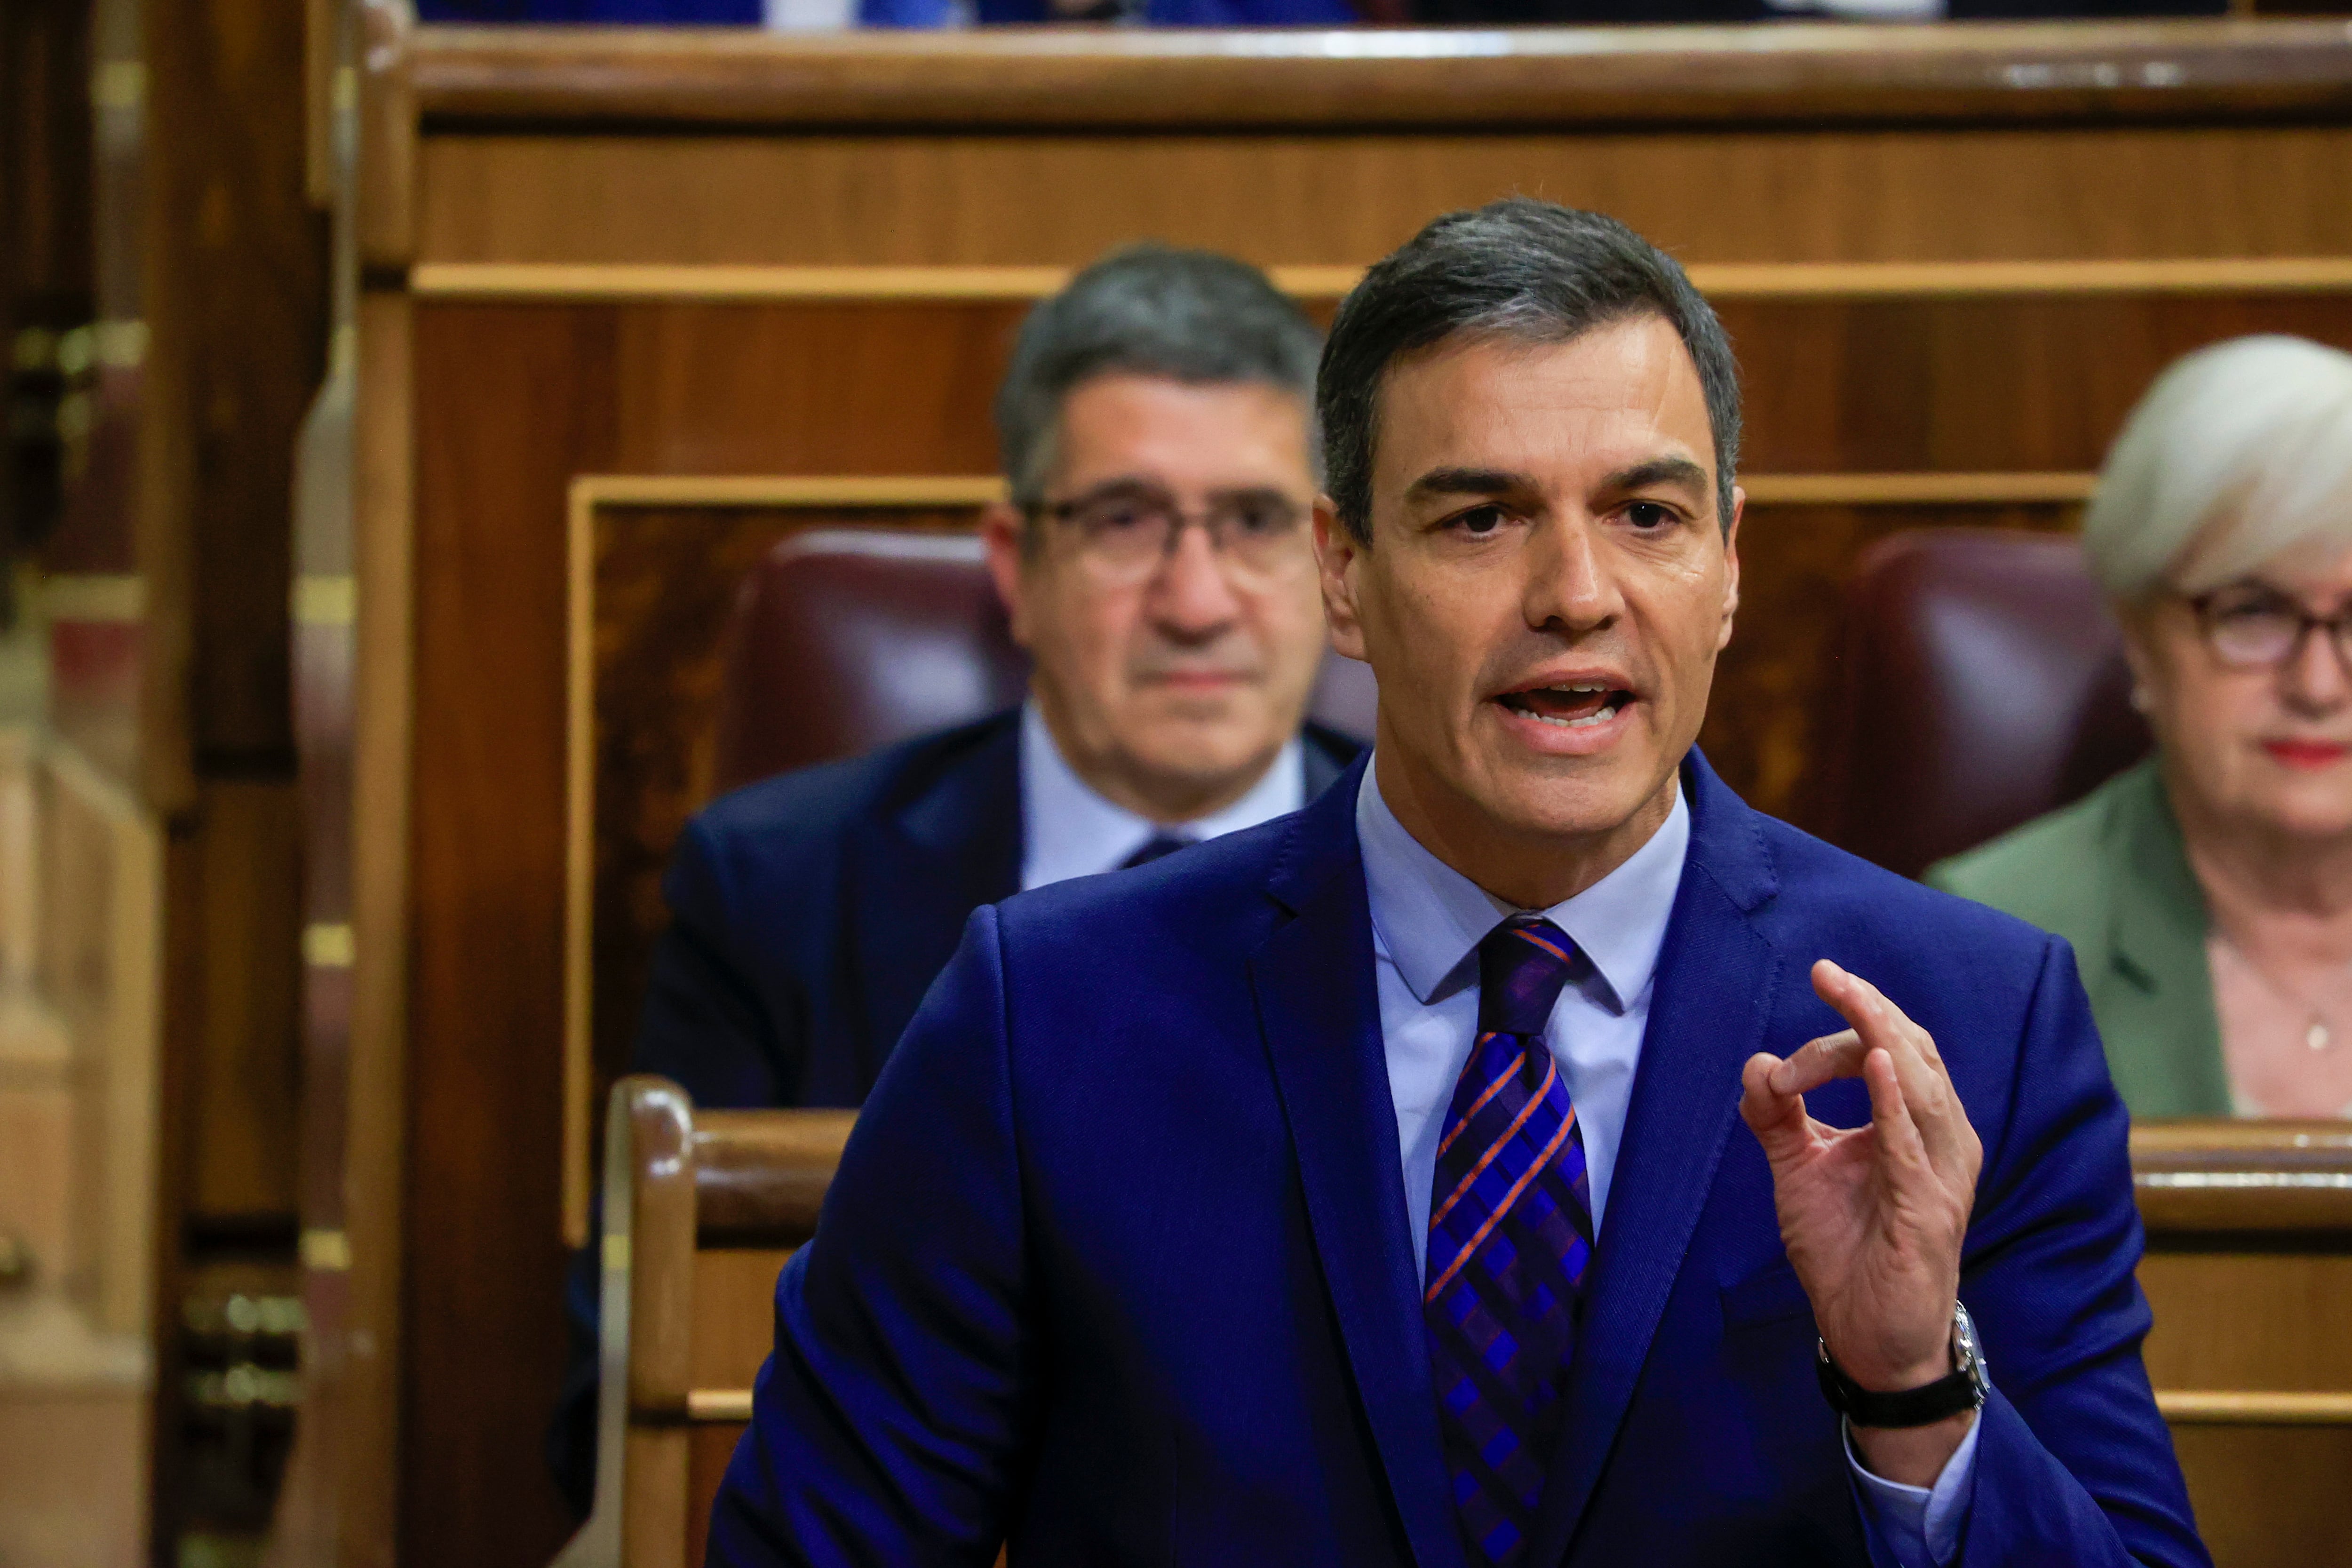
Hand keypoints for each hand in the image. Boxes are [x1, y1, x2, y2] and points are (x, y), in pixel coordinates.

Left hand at [1739, 960, 1983, 1484]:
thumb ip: (1777, 1119)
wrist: (1868, 1334)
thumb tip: (1755, 1066)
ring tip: (1853, 999)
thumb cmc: (1846, 1250)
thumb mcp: (1800, 1171)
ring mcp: (1939, 1176)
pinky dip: (1897, 1103)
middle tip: (1827, 974)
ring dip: (1880, 1039)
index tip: (1784, 1051)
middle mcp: (1939, 1142)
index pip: (1888, 1052)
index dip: (1840, 1031)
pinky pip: (1913, 1147)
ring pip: (1923, 1088)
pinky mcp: (1928, 1211)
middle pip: (1913, 1053)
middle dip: (1869, 1010)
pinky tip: (1878, 1066)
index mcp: (1914, 1127)